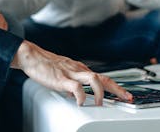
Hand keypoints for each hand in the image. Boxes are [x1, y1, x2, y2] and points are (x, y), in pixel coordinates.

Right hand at [11, 40, 131, 105]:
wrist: (31, 56)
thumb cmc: (45, 65)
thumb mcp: (63, 74)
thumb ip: (72, 83)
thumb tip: (76, 95)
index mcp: (80, 69)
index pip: (102, 77)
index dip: (115, 86)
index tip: (124, 95)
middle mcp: (79, 70)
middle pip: (103, 78)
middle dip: (117, 89)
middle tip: (127, 98)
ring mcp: (71, 73)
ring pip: (93, 79)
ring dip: (100, 92)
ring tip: (100, 104)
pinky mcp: (61, 78)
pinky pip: (75, 87)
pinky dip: (81, 96)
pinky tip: (80, 102)